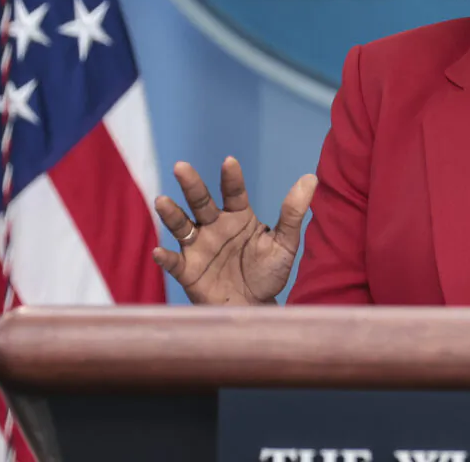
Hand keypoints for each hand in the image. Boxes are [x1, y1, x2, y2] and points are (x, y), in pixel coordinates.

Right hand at [152, 157, 316, 305]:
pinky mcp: (188, 271)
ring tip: (162, 201)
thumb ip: (293, 213)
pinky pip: (174, 262)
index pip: (234, 193)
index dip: (231, 178)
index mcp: (238, 217)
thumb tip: (310, 178)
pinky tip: (159, 252)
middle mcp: (214, 227)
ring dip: (171, 214)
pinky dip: (165, 257)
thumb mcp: (285, 243)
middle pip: (201, 202)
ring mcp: (198, 247)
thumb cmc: (268, 273)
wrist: (255, 308)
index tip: (230, 161)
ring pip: (182, 226)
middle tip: (181, 166)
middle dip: (191, 185)